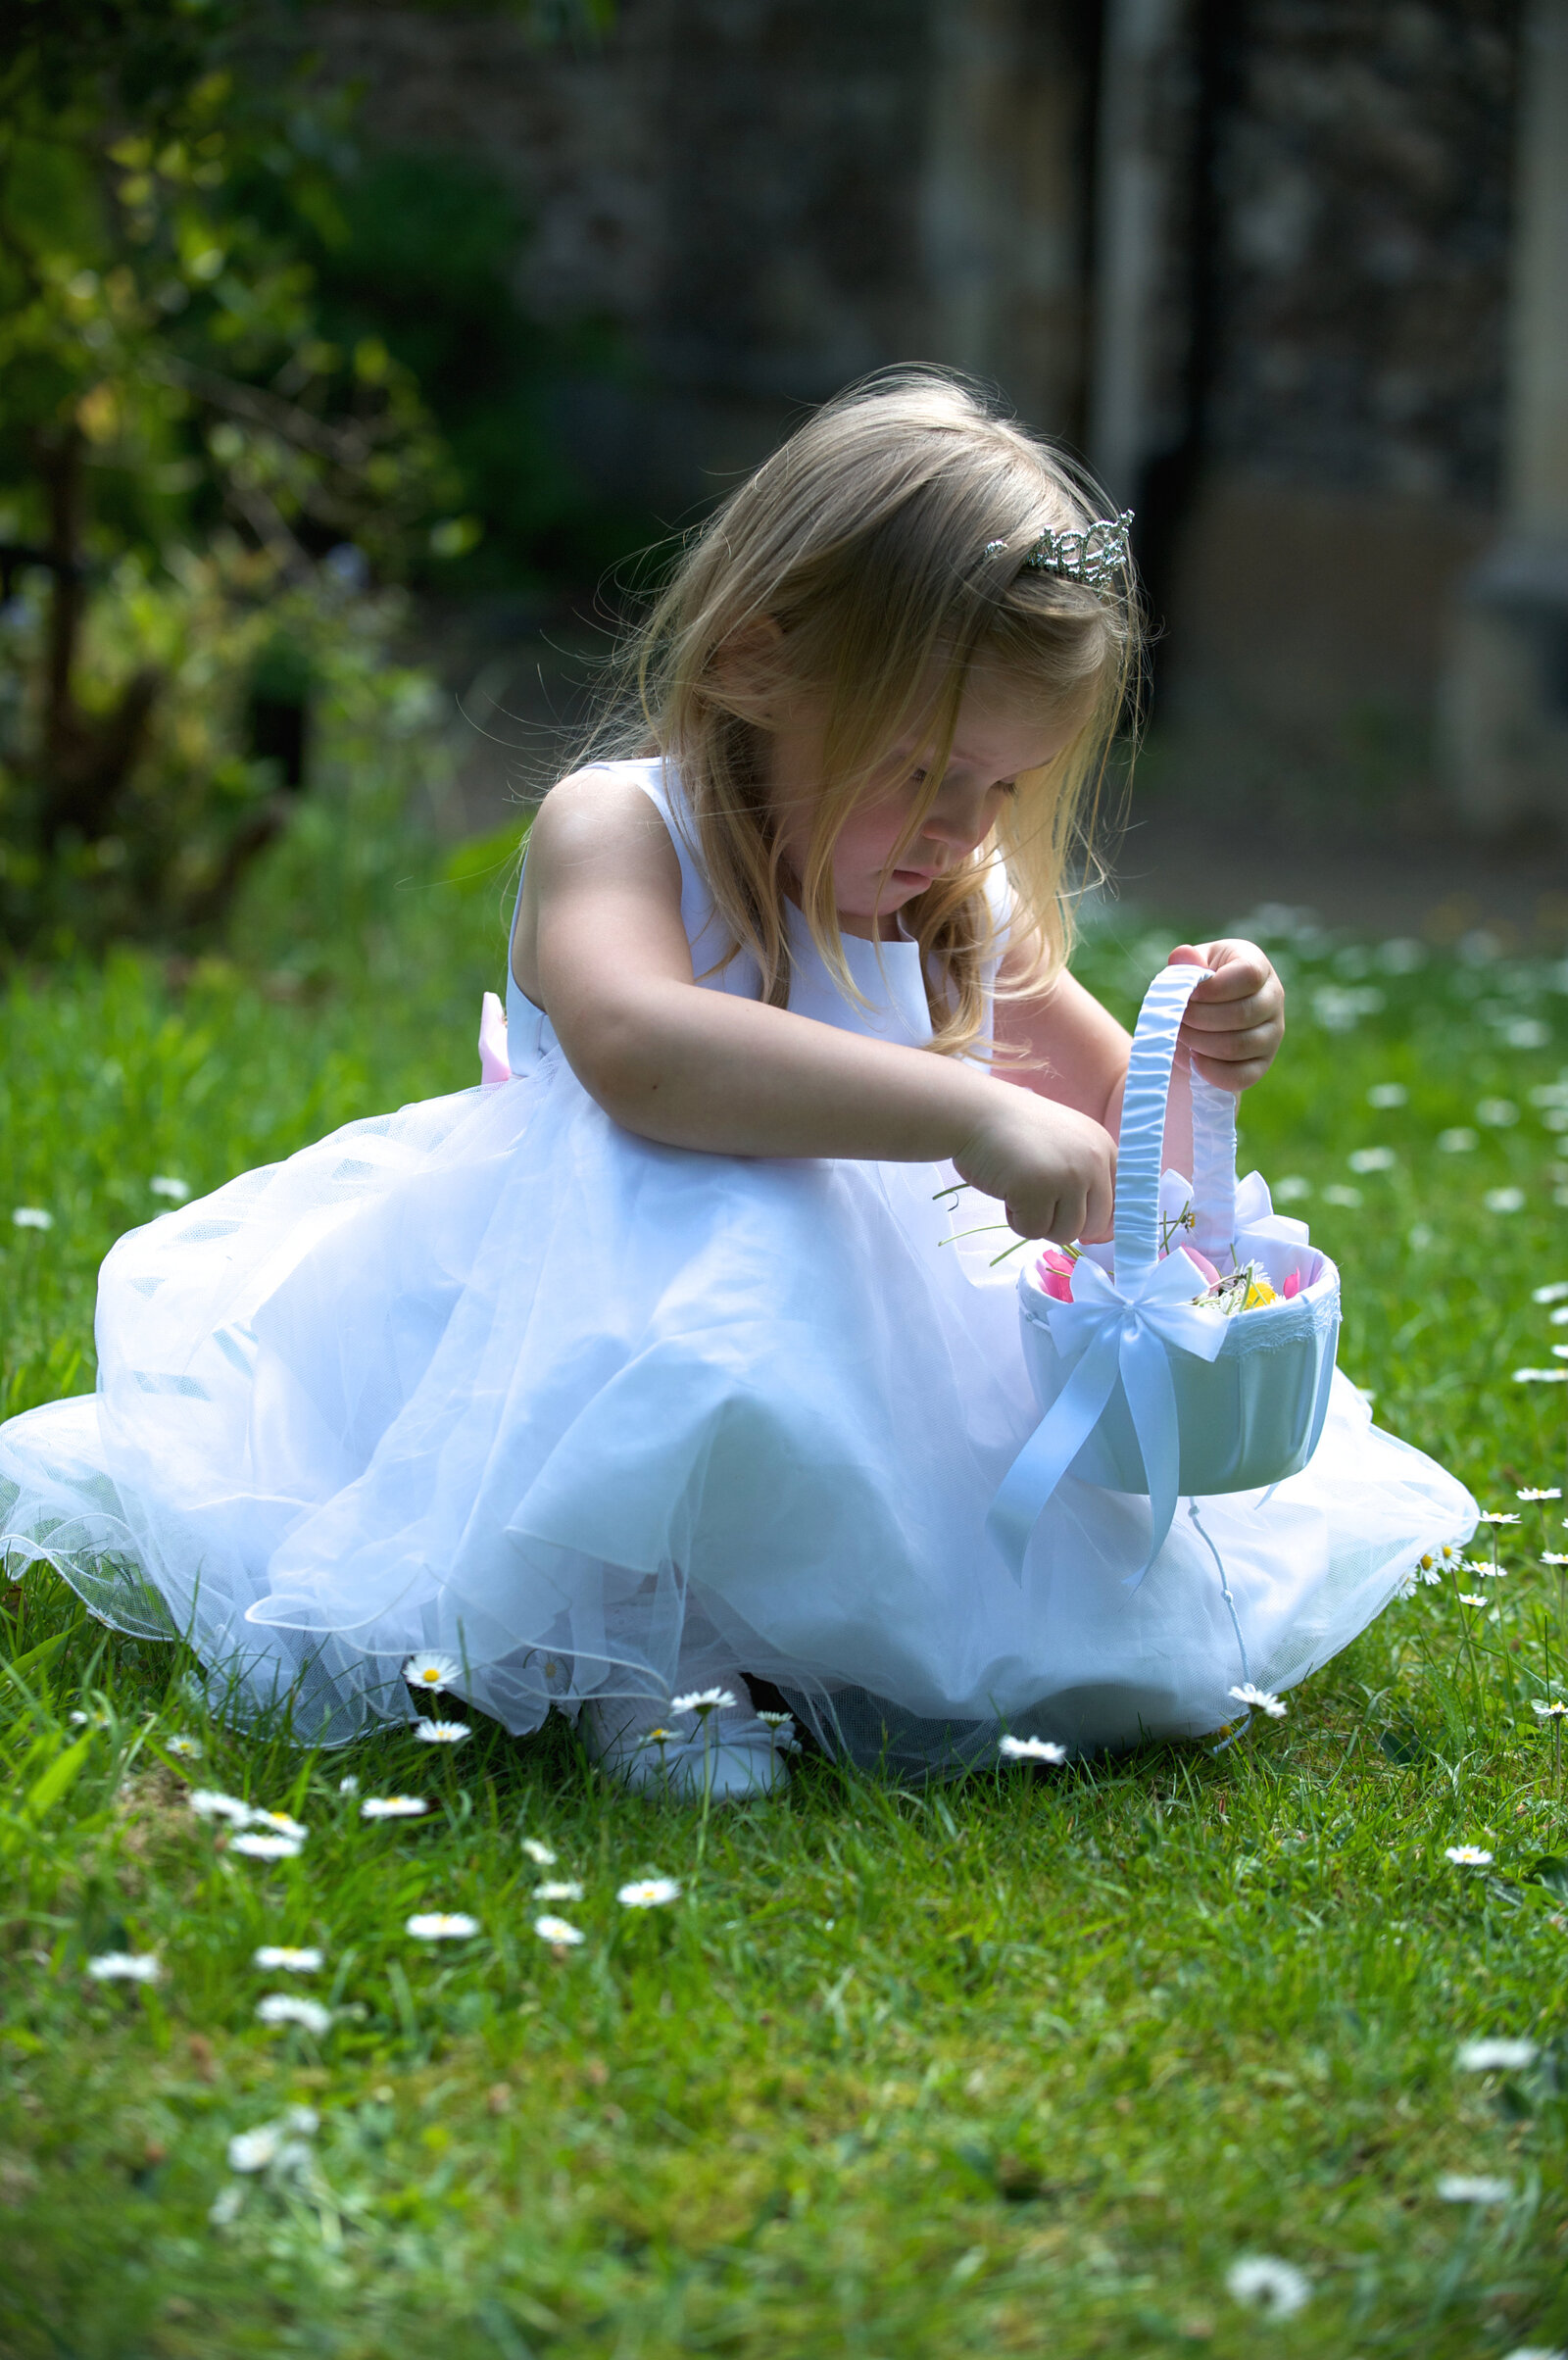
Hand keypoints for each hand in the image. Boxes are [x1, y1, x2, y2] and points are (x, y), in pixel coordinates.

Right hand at [953, 1087, 1116, 1244]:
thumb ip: (1086, 1179)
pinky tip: (1007, 1190)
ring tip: (1022, 1193)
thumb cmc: (1016, 1132)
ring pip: (1066, 1234)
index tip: (1077, 1222)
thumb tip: (1099, 1236)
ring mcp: (1067, 1176)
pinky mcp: (1037, 1191)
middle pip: (1095, 1225)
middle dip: (1065, 1224)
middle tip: (1040, 1204)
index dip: (1098, 1221)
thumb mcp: (1065, 1145)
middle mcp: (1093, 1162)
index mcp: (1104, 1149)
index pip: (1120, 1204)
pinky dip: (1016, 1219)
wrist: (976, 1113)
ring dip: (1040, 1223)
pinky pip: (1033, 1231)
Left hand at [1167, 940, 1283, 1091]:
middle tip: (1175, 1019)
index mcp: (1256, 966)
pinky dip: (1212, 1071)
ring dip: (1200, 1043)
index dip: (1213, 988)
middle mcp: (1274, 998)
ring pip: (1239, 1046)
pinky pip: (1241, 1076)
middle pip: (1242, 1014)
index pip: (1248, 975)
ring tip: (1181, 1036)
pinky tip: (1193, 1059)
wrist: (1203, 1018)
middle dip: (1199, 1019)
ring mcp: (1273, 1033)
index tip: (1188, 995)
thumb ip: (1185, 963)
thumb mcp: (1190, 967)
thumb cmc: (1197, 986)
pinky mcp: (1263, 1063)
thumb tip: (1183, 955)